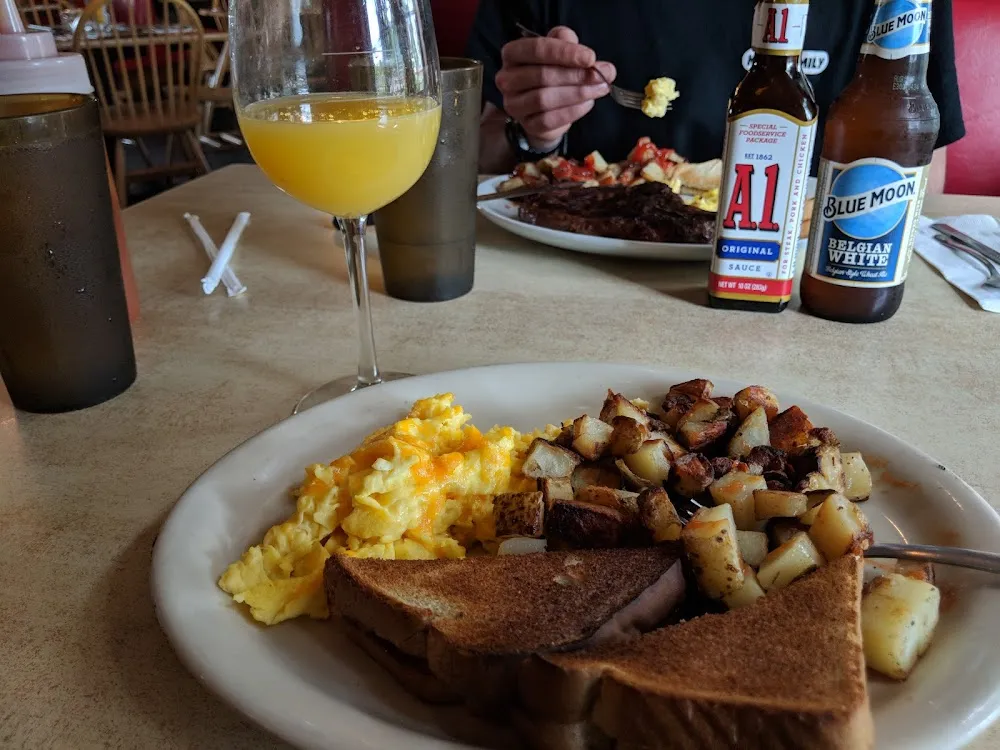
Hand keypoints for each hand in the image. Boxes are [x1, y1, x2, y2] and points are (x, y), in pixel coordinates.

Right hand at [496, 26, 615, 150]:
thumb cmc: (550, 72)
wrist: (544, 106)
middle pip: (542, 75)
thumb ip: (570, 45)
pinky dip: (572, 112)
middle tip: (600, 76)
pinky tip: (587, 104)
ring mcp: (514, 104)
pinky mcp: (527, 124)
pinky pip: (549, 120)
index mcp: (512, 54)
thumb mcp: (559, 50)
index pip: (537, 49)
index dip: (565, 53)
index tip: (590, 57)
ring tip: (599, 89)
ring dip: (577, 94)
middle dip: (575, 75)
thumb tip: (592, 60)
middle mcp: (507, 79)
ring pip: (544, 99)